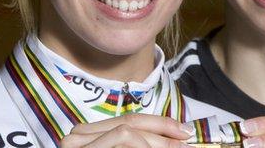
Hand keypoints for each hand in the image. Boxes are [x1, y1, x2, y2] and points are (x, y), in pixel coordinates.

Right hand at [60, 113, 193, 147]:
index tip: (184, 132)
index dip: (161, 124)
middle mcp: (80, 135)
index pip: (131, 121)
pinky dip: (143, 145)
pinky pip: (122, 137)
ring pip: (128, 130)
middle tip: (188, 142)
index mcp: (91, 135)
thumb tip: (174, 143)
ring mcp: (77, 143)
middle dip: (164, 132)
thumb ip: (140, 146)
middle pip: (131, 123)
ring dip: (157, 141)